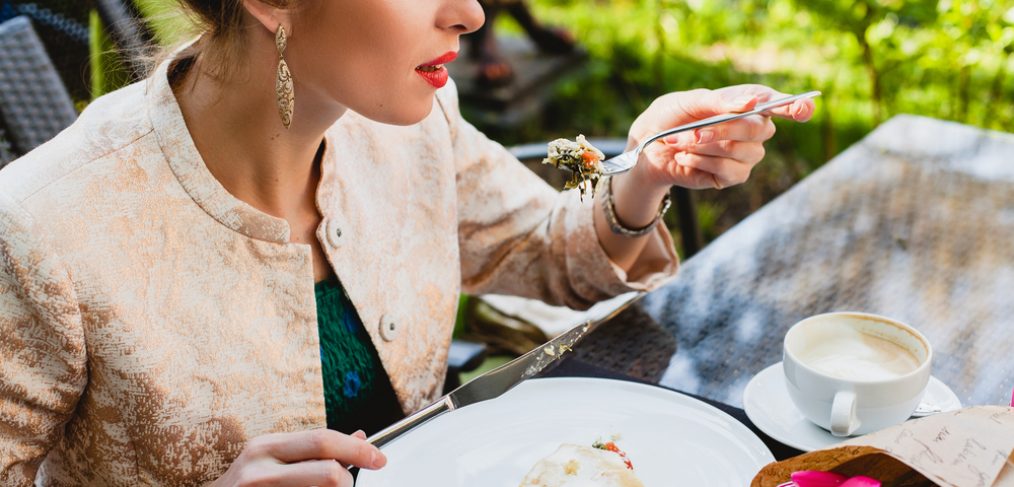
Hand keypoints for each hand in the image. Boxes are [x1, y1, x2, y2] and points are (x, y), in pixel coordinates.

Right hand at [211, 429, 384, 486]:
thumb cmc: (246, 486)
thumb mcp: (274, 460)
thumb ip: (314, 450)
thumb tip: (360, 438)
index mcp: (266, 447)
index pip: (323, 440)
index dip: (358, 449)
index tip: (378, 459)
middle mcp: (259, 469)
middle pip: (328, 472)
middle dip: (347, 480)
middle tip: (350, 484)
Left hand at [623, 85, 814, 190]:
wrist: (647, 146)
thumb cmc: (668, 117)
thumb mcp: (686, 102)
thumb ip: (717, 102)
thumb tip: (750, 103)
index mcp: (746, 102)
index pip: (779, 103)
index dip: (796, 106)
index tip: (802, 109)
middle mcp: (752, 128)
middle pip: (760, 128)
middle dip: (726, 129)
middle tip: (695, 131)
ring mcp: (745, 154)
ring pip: (742, 151)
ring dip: (707, 146)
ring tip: (681, 143)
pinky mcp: (732, 176)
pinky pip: (729, 171)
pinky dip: (702, 163)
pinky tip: (686, 158)